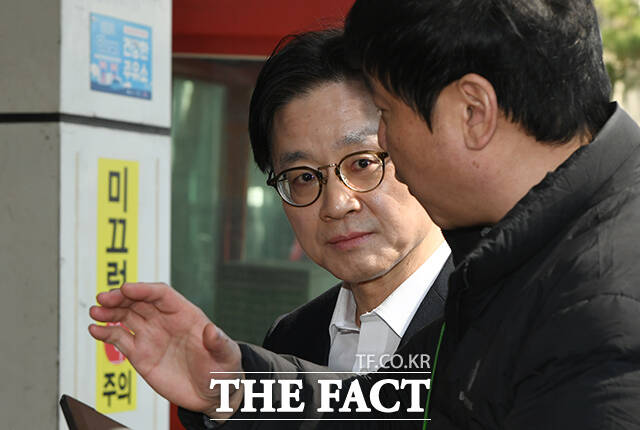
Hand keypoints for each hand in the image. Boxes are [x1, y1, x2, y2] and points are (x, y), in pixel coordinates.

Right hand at [89, 282, 243, 417]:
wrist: (212, 394)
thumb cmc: (222, 369)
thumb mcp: (226, 355)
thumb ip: (218, 342)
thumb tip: (212, 331)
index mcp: (186, 314)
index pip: (161, 295)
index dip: (144, 289)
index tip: (126, 288)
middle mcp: (165, 321)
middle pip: (139, 302)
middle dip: (121, 298)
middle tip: (104, 298)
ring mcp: (151, 336)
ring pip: (126, 317)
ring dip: (110, 312)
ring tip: (95, 311)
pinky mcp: (141, 355)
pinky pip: (120, 339)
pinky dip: (106, 333)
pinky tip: (95, 330)